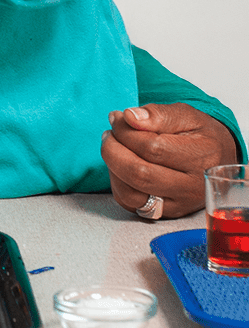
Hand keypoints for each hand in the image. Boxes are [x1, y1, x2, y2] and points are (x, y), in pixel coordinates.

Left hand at [101, 103, 238, 217]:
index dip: (126, 132)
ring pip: (130, 194)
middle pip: (139, 174)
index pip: (152, 148)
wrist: (217, 158)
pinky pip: (130, 203)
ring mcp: (179, 204)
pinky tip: (120, 165)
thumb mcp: (186, 115)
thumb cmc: (200, 134)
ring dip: (112, 168)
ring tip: (112, 147)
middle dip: (113, 150)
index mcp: (201, 158)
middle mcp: (192, 187)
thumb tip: (129, 117)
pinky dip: (117, 183)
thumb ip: (158, 114)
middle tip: (109, 134)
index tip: (116, 118)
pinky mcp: (166, 213)